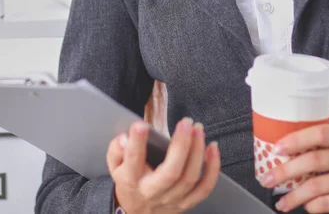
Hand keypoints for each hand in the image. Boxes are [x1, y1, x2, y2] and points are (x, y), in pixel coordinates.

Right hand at [106, 117, 220, 213]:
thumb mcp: (115, 164)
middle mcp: (153, 192)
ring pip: (190, 177)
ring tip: (198, 128)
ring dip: (198, 150)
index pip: (134, 161)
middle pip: (171, 172)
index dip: (137, 143)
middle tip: (185, 122)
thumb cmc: (128, 179)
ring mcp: (172, 199)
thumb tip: (124, 138)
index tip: (141, 125)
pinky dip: (213, 168)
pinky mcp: (186, 202)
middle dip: (181, 145)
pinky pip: (204, 188)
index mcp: (132, 180)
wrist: (136, 211)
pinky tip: (212, 148)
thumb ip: (116, 149)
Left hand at [261, 123, 328, 213]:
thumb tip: (282, 152)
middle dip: (285, 170)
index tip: (276, 148)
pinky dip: (312, 206)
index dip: (296, 140)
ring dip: (294, 195)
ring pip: (318, 185)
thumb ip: (322, 147)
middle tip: (268, 178)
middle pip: (314, 160)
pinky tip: (305, 206)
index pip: (320, 133)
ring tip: (281, 201)